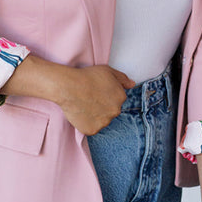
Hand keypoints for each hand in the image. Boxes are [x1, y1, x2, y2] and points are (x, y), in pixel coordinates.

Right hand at [7, 55, 134, 133]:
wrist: (69, 87)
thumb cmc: (88, 76)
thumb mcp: (108, 71)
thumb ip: (122, 78)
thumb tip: (132, 84)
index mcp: (121, 97)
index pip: (117, 99)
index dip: (106, 94)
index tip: (97, 91)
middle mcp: (115, 111)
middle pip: (111, 110)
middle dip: (103, 106)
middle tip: (90, 98)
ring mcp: (104, 122)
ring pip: (102, 120)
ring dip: (96, 115)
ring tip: (85, 104)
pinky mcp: (92, 130)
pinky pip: (92, 128)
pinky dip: (87, 123)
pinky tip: (81, 113)